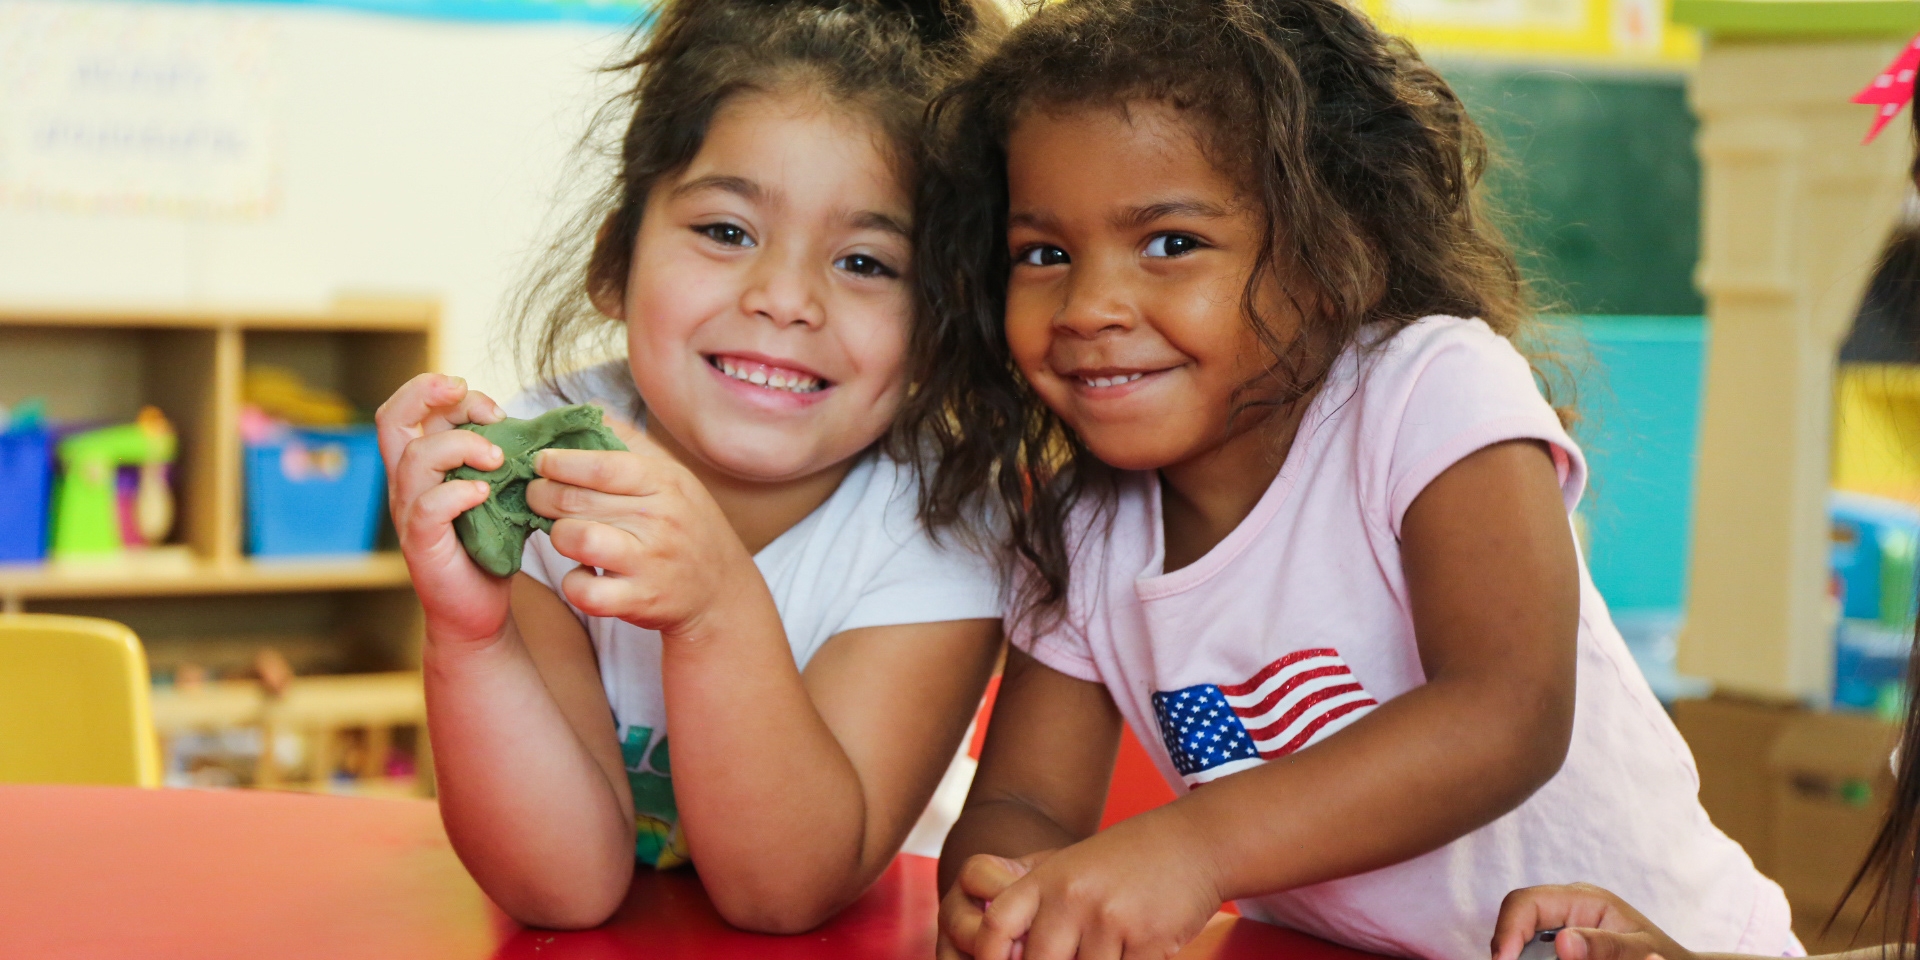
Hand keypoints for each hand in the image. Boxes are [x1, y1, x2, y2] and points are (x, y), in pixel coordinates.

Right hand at [374, 373, 510, 648]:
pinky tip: (485, 494)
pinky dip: (458, 492)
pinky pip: (428, 507)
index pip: (408, 409)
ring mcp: (410, 513)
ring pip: (415, 458)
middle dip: (430, 394)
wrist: (479, 610)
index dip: (440, 392)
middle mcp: (406, 484)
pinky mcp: (421, 545)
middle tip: (485, 408)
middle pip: (392, 419)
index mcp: (422, 466)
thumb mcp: (497, 491)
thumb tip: (537, 424)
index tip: (490, 405)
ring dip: (462, 446)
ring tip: (499, 460)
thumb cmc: (490, 547)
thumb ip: (498, 458)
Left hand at [524, 427, 760, 638]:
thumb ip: (631, 443)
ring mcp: (649, 562)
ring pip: (574, 540)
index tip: (541, 462)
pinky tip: (582, 572)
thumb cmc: (687, 526)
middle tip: (535, 496)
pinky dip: (573, 583)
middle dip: (541, 495)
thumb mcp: (674, 477)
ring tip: (561, 532)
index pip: (600, 464)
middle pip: (575, 500)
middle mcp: (659, 519)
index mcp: (665, 482)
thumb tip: (589, 410)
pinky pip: (584, 591)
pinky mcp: (639, 600)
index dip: (559, 461)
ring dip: (556, 535)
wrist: (721, 590)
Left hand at [944, 812, 1223, 959]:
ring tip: (1111, 947)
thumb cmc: (1127, 861)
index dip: (988, 956)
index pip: (996, 926)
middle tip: (1074, 956)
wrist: (1194, 842)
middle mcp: (1073, 898)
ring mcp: (1111, 920)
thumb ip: (1035, 907)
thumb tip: (1005, 951)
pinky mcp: (1149, 942)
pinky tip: (1136, 951)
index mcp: (1048, 880)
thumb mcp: (1072, 869)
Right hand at [1491, 884, 1694, 959]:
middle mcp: (1566, 907)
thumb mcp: (1641, 953)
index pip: (1525, 902)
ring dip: (1521, 955)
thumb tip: (1563, 944)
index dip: (1507, 930)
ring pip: (1522, 939)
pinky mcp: (1563, 943)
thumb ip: (1605, 948)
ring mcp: (1562, 924)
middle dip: (1510, 948)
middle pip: (1517, 919)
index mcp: (1583, 899)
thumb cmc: (1666, 959)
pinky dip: (1531, 958)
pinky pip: (1535, 950)